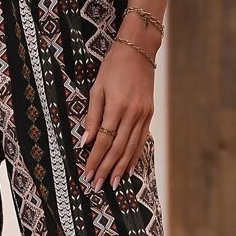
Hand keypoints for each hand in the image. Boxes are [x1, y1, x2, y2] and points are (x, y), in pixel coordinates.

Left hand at [80, 25, 156, 192]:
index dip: (95, 160)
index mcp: (117, 107)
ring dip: (121, 168)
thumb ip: (92, 117)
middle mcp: (133, 114)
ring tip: (113, 183)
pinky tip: (129, 168)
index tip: (88, 174)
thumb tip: (85, 142)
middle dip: (106, 169)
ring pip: (131, 148)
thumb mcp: (97, 88)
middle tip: (97, 185)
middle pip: (117, 149)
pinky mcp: (149, 114)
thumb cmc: (113, 67)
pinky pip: (141, 141)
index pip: (103, 141)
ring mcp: (144, 115)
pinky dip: (134, 156)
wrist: (139, 50)